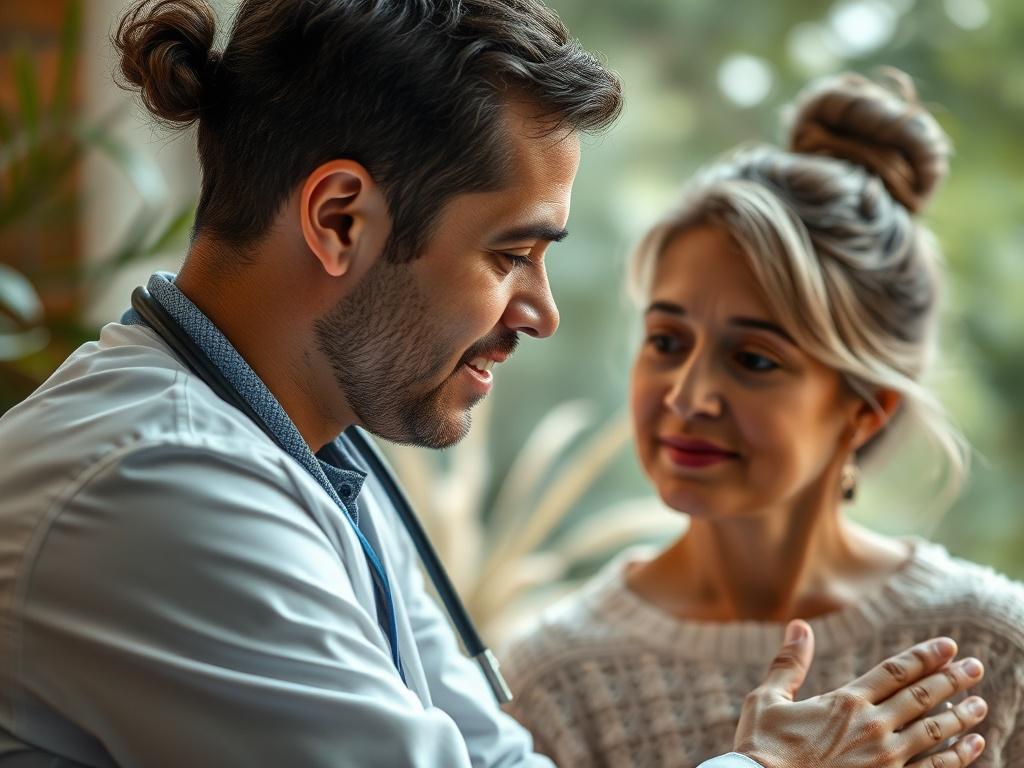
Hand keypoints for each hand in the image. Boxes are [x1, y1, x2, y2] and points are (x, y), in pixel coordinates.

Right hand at [734, 621, 987, 767]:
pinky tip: (972, 746)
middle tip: (976, 668)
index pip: (895, 672)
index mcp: (845, 702)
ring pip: (934, 732)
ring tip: (980, 704)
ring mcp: (885, 759)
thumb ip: (790, 663)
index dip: (924, 657)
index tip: (948, 646)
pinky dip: (957, 757)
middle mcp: (871, 726)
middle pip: (922, 696)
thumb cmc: (762, 747)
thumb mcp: (767, 698)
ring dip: (960, 716)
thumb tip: (799, 625)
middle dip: (952, 680)